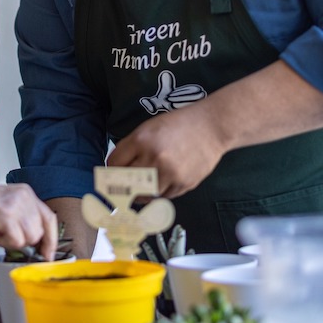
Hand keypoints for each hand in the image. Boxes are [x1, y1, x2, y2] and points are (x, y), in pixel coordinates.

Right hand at [0, 183, 57, 260]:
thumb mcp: (5, 204)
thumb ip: (22, 216)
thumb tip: (37, 240)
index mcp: (26, 192)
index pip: (50, 218)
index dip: (51, 239)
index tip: (47, 254)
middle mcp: (25, 196)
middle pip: (40, 232)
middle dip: (25, 241)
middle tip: (7, 236)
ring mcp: (16, 204)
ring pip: (30, 238)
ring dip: (13, 241)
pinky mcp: (6, 214)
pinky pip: (16, 240)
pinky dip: (3, 242)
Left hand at [105, 101, 224, 197]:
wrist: (211, 127)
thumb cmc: (177, 125)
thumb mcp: (148, 128)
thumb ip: (131, 148)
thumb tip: (114, 170)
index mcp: (141, 140)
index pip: (114, 165)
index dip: (110, 171)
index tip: (111, 176)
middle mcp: (154, 158)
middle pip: (127, 183)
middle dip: (122, 186)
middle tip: (122, 188)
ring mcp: (170, 173)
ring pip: (144, 195)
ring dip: (140, 194)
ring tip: (141, 189)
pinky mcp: (184, 184)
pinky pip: (163, 197)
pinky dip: (159, 193)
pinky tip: (161, 183)